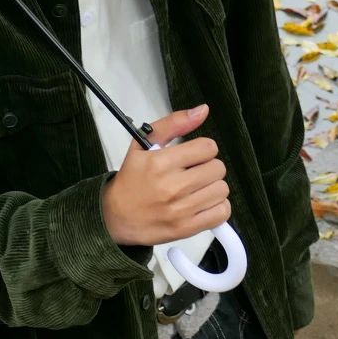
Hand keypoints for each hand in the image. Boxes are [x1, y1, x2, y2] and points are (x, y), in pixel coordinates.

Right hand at [103, 103, 230, 248]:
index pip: (207, 148)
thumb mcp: (143, 144)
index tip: (193, 157)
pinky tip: (203, 203)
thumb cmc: (132, 180)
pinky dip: (218, 207)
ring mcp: (180, 209)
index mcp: (160, 162)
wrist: (116, 217)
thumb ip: (174, 123)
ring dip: (213, 187)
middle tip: (194, 173)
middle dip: (208, 167)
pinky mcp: (186, 228)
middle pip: (218, 168)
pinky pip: (222, 213)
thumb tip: (203, 110)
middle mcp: (172, 186)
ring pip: (222, 189)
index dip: (203, 150)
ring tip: (196, 189)